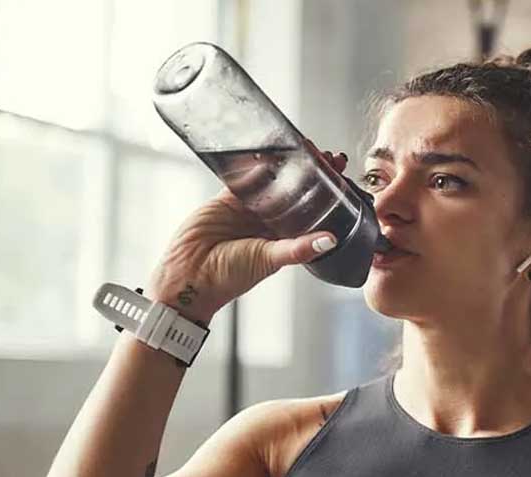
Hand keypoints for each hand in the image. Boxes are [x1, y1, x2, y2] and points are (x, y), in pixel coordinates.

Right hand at [145, 150, 349, 324]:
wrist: (189, 276)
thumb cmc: (229, 277)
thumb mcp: (269, 260)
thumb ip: (298, 248)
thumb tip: (330, 240)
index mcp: (285, 237)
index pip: (313, 210)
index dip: (327, 193)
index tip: (341, 174)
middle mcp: (269, 222)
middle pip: (295, 191)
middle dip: (311, 173)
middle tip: (327, 155)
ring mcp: (248, 209)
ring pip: (272, 180)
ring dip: (286, 164)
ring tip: (302, 146)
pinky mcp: (227, 199)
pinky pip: (243, 176)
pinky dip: (254, 163)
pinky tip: (268, 149)